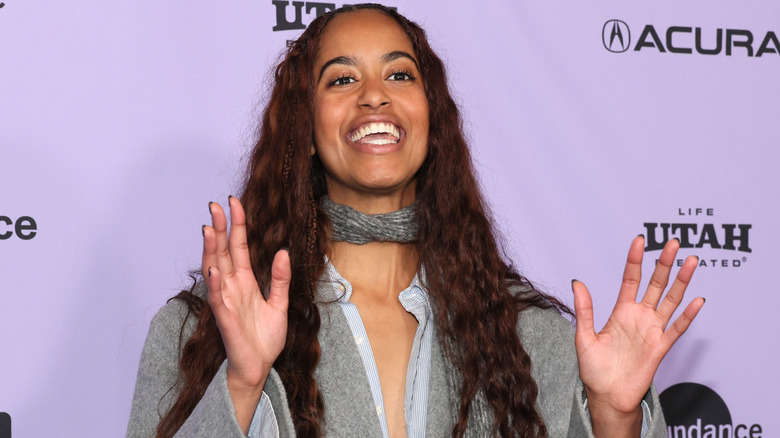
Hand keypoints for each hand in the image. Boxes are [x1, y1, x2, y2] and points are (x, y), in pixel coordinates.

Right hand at [203, 197, 289, 430]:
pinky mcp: (225, 319)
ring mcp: (227, 301)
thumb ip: (281, 279)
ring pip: (214, 270)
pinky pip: (218, 299)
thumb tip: (283, 252)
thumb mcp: (279, 304)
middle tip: (215, 205)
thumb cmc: (265, 339)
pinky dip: (215, 284)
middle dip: (219, 229)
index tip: (234, 203)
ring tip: (209, 228)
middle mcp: (232, 287)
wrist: (259, 367)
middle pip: (222, 252)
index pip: (237, 247)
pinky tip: (215, 269)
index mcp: (245, 282)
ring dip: (211, 250)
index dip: (236, 225)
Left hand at [572, 236, 704, 436]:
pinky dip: (688, 315)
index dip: (635, 260)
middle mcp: (639, 317)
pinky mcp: (661, 347)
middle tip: (673, 242)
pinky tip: (697, 300)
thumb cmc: (594, 369)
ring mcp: (652, 330)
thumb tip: (577, 282)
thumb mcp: (583, 336)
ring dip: (682, 281)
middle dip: (664, 263)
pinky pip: (677, 328)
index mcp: (620, 311)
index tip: (640, 240)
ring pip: (671, 300)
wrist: (607, 396)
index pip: (631, 279)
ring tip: (691, 261)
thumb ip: (584, 310)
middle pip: (656, 284)